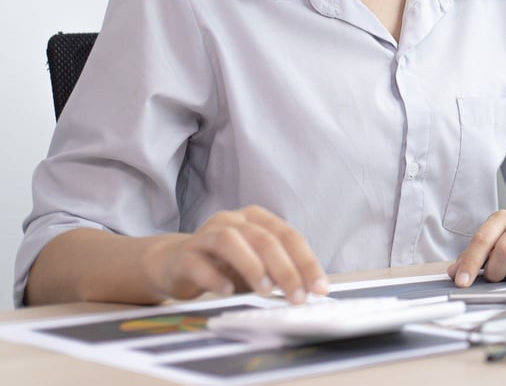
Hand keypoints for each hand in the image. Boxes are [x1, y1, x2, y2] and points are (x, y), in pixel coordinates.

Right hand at [141, 206, 328, 303]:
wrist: (174, 263)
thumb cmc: (224, 264)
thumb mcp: (258, 266)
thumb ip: (281, 273)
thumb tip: (310, 292)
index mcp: (257, 219)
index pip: (289, 236)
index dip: (307, 263)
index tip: (320, 289)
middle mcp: (232, 220)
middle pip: (264, 239)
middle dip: (286, 270)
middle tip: (297, 297)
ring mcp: (205, 234)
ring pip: (230, 241)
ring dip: (252, 266)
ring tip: (265, 290)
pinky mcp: (183, 254)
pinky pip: (198, 264)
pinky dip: (214, 278)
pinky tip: (228, 291)